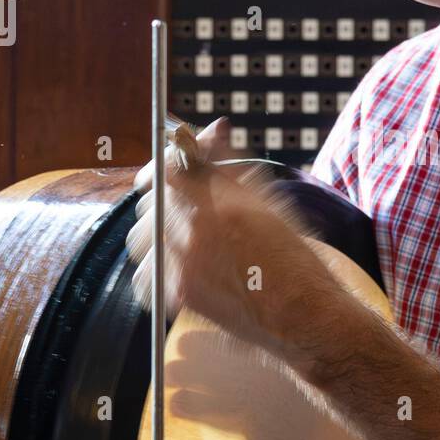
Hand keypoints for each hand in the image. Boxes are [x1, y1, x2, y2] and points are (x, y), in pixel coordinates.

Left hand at [125, 122, 351, 373]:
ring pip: (138, 241)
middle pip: (148, 204)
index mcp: (214, 199)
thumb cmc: (292, 255)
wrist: (301, 312)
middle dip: (162, 202)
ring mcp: (180, 265)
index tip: (167, 168)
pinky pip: (143, 277)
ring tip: (179, 243)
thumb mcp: (267, 197)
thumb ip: (229, 162)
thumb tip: (214, 128)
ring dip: (154, 237)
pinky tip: (176, 271)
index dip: (162, 165)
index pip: (162, 169)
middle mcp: (191, 230)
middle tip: (184, 210)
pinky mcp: (177, 296)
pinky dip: (153, 273)